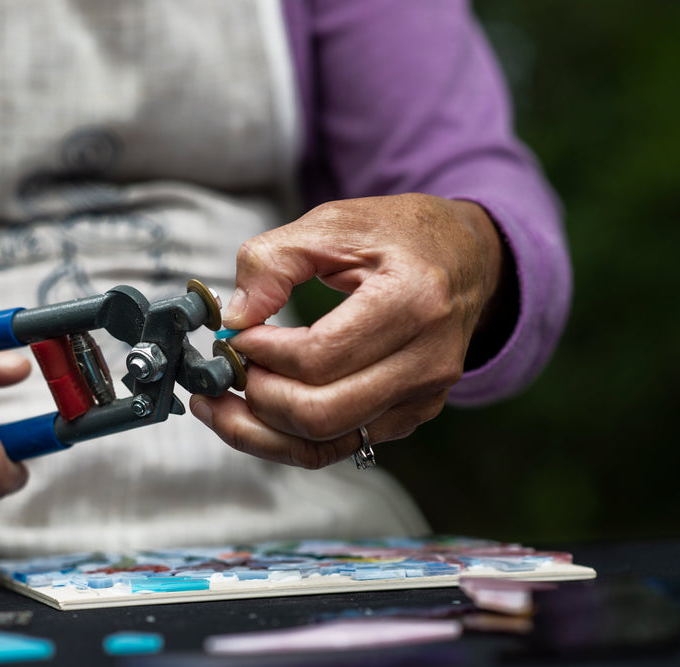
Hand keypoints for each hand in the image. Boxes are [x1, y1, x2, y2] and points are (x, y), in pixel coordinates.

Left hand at [190, 194, 503, 467]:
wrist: (464, 257)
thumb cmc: (400, 235)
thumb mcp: (334, 222)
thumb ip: (274, 261)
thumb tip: (233, 316)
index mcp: (413, 303)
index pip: (319, 356)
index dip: (261, 351)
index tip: (232, 333)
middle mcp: (426, 361)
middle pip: (321, 412)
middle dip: (256, 396)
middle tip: (223, 368)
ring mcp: (422, 398)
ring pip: (325, 443)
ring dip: (258, 430)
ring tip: (215, 403)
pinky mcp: (409, 417)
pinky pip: (337, 447)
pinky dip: (284, 438)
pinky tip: (250, 415)